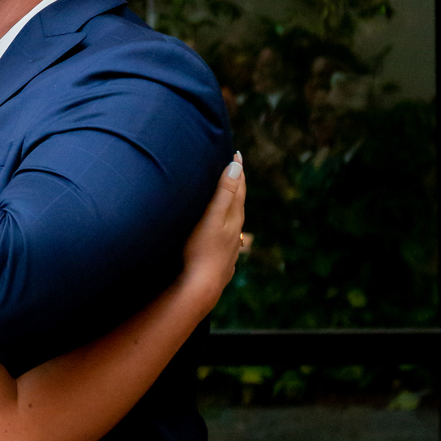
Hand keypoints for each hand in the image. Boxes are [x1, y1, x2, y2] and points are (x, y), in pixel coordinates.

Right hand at [181, 155, 245, 307]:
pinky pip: (225, 238)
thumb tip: (236, 166)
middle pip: (238, 204)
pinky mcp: (220, 260)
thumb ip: (224, 192)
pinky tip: (218, 233)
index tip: (236, 153)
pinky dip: (223, 228)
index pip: (239, 188)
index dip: (237, 170)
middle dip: (236, 186)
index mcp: (234, 218)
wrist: (201, 287)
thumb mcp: (213, 217)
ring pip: (232, 222)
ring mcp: (229, 248)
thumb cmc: (202, 249)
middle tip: (233, 170)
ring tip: (225, 199)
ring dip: (229, 208)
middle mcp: (235, 231)